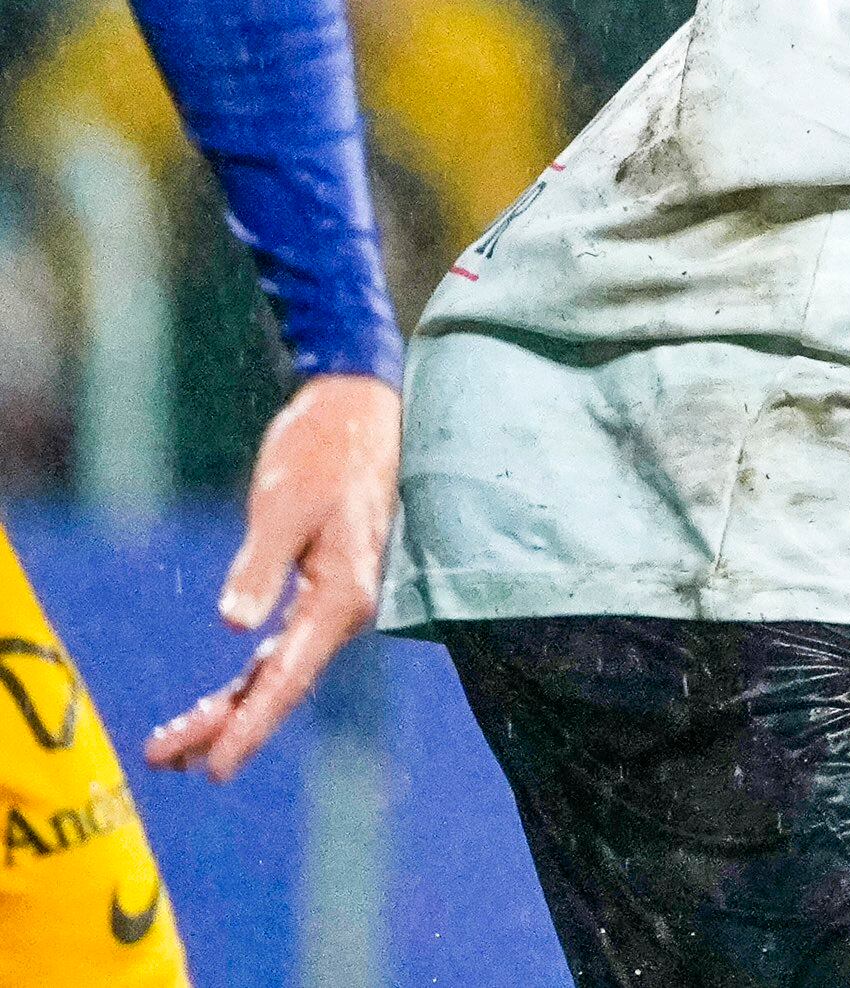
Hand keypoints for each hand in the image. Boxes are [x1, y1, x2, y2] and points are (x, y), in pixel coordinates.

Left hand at [144, 372, 396, 780]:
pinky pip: (281, 651)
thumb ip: (260, 567)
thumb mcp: (285, 505)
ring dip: (230, 710)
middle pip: (280, 686)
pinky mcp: (320, 589)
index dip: (250, 726)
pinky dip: (247, 681)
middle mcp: (344, 610)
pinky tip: (218, 702)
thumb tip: (235, 627)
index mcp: (342, 596)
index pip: (288, 678)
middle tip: (163, 759)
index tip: (214, 767)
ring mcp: (334, 602)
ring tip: (173, 746)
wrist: (358, 411)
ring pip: (278, 673)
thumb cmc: (322, 452)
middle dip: (224, 727)